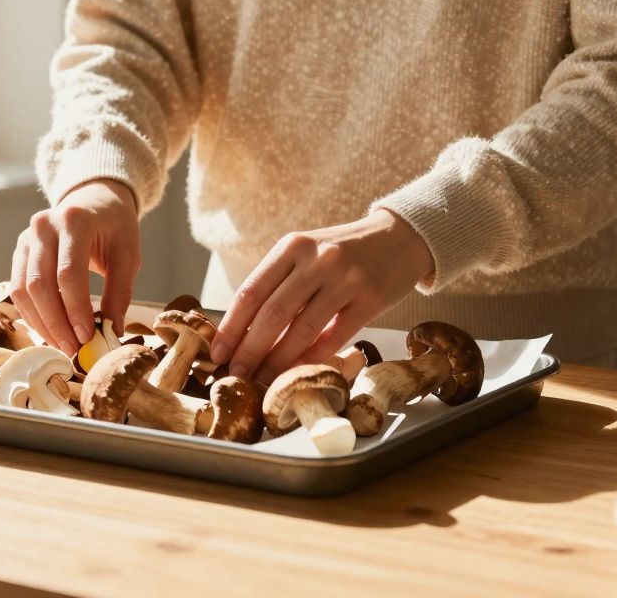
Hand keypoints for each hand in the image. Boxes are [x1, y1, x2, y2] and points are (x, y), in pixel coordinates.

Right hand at [10, 179, 140, 354]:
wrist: (94, 201)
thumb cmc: (114, 227)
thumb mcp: (128, 254)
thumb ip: (120, 292)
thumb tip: (112, 331)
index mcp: (74, 220)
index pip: (68, 273)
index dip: (75, 309)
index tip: (87, 337)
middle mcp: (43, 226)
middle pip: (40, 284)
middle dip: (56, 322)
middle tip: (74, 349)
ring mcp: (26, 238)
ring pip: (23, 290)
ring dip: (41, 323)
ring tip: (63, 344)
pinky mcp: (20, 251)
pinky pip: (18, 289)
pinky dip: (33, 314)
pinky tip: (51, 330)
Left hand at [210, 210, 433, 382]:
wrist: (399, 237)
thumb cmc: (343, 252)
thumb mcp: (307, 253)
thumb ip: (278, 283)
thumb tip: (242, 332)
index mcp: (292, 247)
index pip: (251, 291)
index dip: (231, 327)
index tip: (217, 353)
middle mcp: (317, 260)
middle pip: (272, 313)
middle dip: (249, 350)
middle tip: (236, 374)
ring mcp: (345, 279)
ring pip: (302, 328)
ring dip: (278, 360)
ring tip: (263, 380)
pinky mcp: (371, 299)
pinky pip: (335, 336)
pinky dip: (314, 357)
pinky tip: (299, 372)